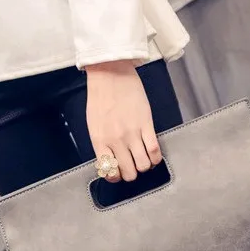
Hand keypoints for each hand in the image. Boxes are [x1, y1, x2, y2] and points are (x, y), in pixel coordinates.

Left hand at [86, 60, 161, 182]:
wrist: (110, 73)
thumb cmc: (101, 97)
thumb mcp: (94, 124)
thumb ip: (102, 144)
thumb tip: (111, 161)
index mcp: (100, 141)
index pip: (110, 171)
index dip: (116, 177)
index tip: (119, 173)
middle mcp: (116, 140)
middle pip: (129, 172)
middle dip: (132, 173)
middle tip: (133, 166)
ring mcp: (132, 133)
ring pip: (144, 165)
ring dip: (145, 166)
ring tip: (144, 160)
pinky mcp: (146, 124)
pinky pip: (154, 150)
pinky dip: (155, 158)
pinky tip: (153, 155)